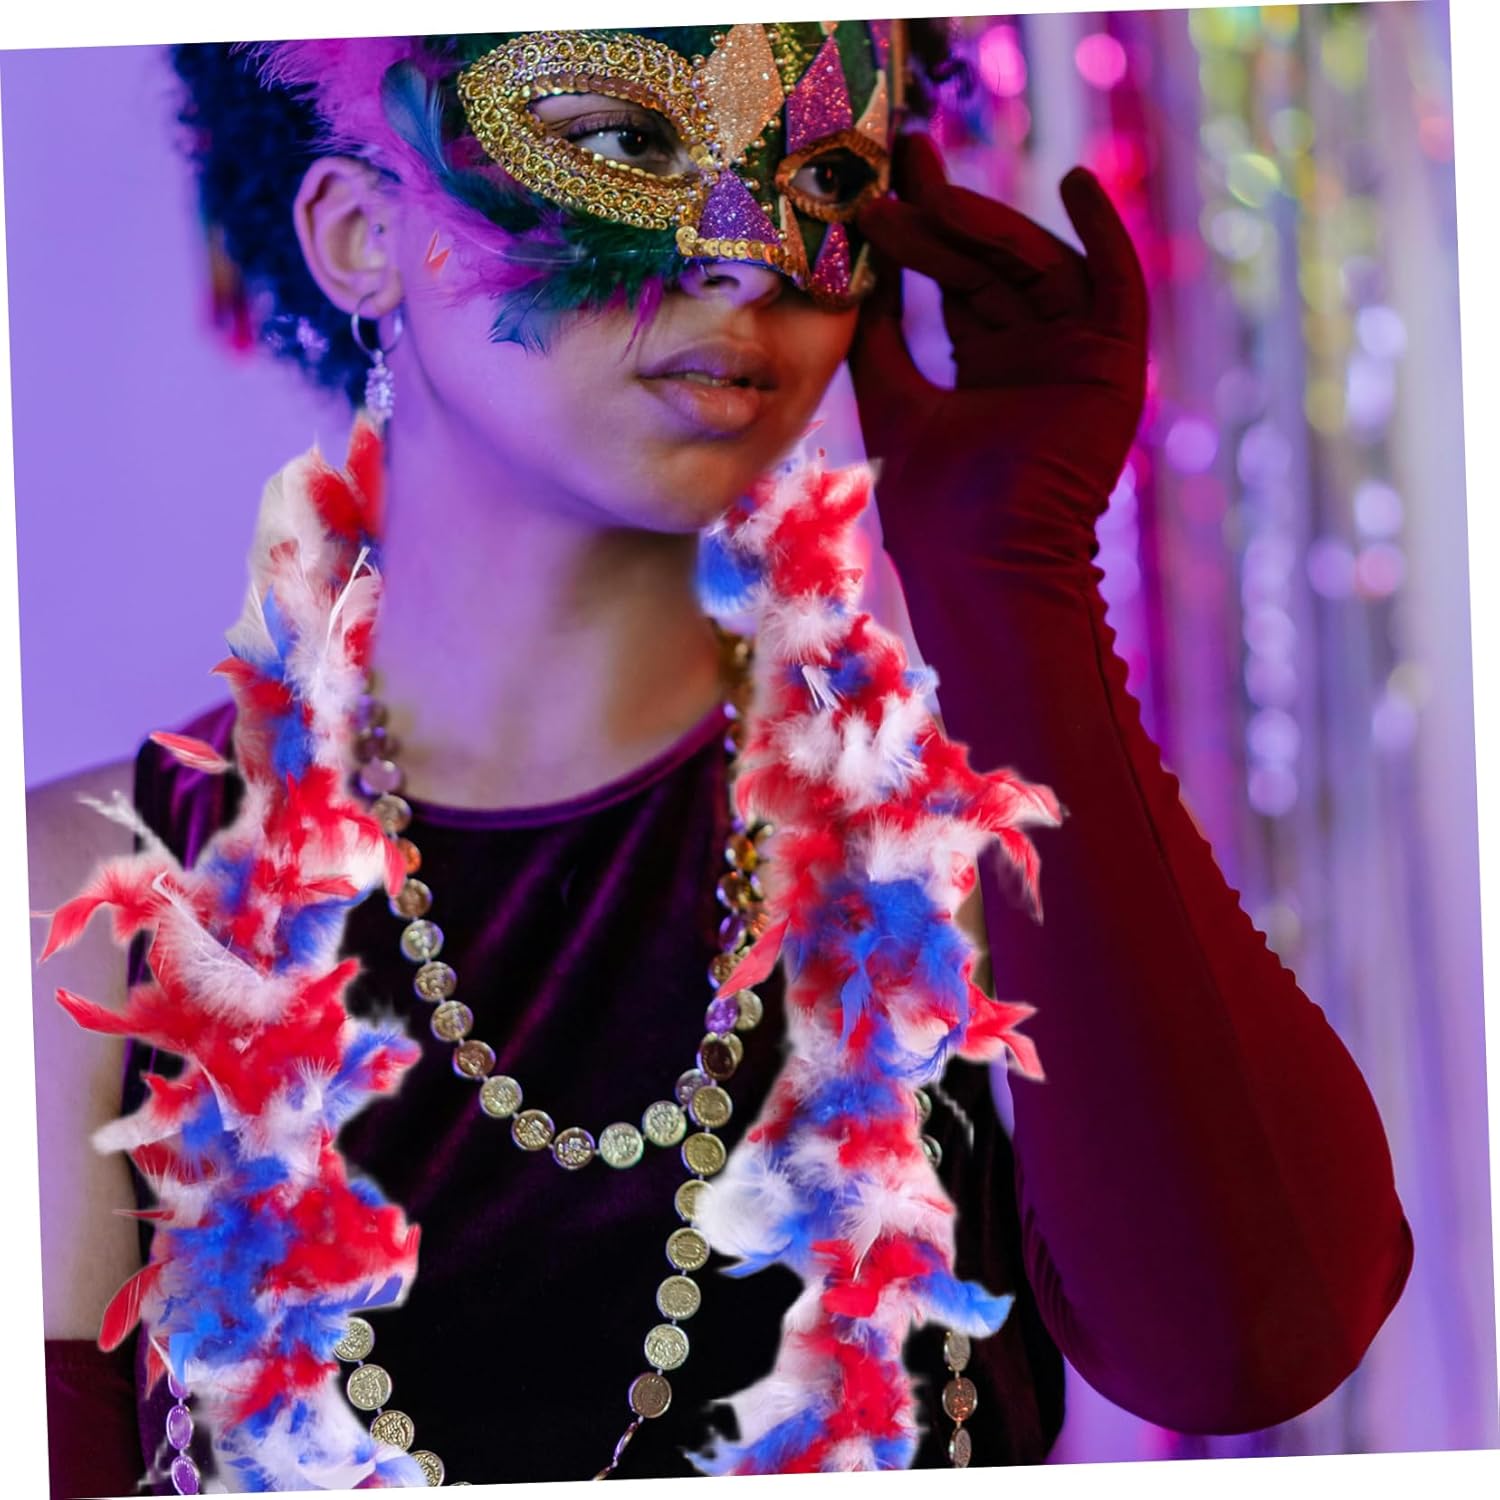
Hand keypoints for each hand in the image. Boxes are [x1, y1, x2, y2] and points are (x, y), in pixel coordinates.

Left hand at [850, 135, 1147, 575]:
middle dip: (946, 213)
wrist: (983, 562)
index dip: (922, 234)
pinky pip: (1118, 287)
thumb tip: (858, 272)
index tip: (882, 189)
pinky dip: (1104, 235)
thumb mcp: (893, 400)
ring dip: (986, 224)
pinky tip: (1076, 182)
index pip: (958, 280)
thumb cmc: (933, 506)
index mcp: (988, 367)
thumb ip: (880, 338)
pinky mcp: (1113, 367)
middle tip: (901, 162)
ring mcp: (1074, 359)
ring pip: (1035, 266)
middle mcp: (1035, 356)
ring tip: (932, 189)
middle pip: (991, 265)